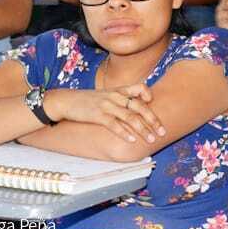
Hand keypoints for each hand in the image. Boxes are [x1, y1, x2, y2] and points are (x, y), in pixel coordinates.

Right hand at [46, 83, 165, 142]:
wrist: (65, 101)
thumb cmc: (86, 101)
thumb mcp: (104, 96)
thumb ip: (119, 100)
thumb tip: (134, 111)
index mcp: (118, 90)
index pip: (139, 87)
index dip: (148, 95)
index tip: (154, 104)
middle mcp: (115, 96)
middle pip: (139, 106)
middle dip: (153, 120)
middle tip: (162, 132)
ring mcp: (106, 105)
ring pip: (130, 117)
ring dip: (143, 130)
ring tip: (151, 139)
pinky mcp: (98, 115)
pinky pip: (114, 124)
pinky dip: (124, 133)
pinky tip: (132, 140)